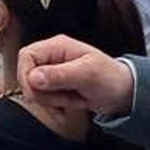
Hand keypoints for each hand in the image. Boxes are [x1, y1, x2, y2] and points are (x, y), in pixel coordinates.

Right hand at [17, 34, 133, 116]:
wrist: (123, 93)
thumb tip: (32, 77)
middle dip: (39, 90)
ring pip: (33, 87)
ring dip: (49, 99)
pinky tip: (71, 100)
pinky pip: (43, 96)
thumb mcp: (87, 75)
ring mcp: (53, 71)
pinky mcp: (55, 85)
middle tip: (60, 97)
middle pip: (26, 72)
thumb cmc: (109, 78)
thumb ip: (59, 75)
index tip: (36, 91)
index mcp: (57, 46)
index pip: (26, 55)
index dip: (26, 74)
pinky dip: (54, 103)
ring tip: (72, 96)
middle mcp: (51, 56)